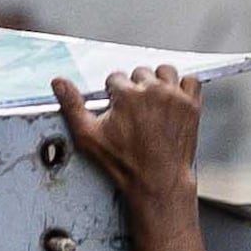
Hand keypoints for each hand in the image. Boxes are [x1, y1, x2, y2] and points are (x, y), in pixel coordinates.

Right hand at [51, 64, 203, 216]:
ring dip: (158, 81)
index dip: (113, 94)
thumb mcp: (88, 136)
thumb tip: (58, 82)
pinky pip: (190, 80)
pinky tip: (172, 100)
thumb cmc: (124, 162)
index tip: (117, 108)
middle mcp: (153, 90)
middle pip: (140, 72)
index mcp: (127, 95)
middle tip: (134, 110)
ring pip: (165, 71)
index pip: (116, 78)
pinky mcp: (191, 104)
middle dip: (135, 88)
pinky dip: (182, 87)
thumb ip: (72, 105)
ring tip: (152, 101)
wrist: (157, 179)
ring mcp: (175, 96)